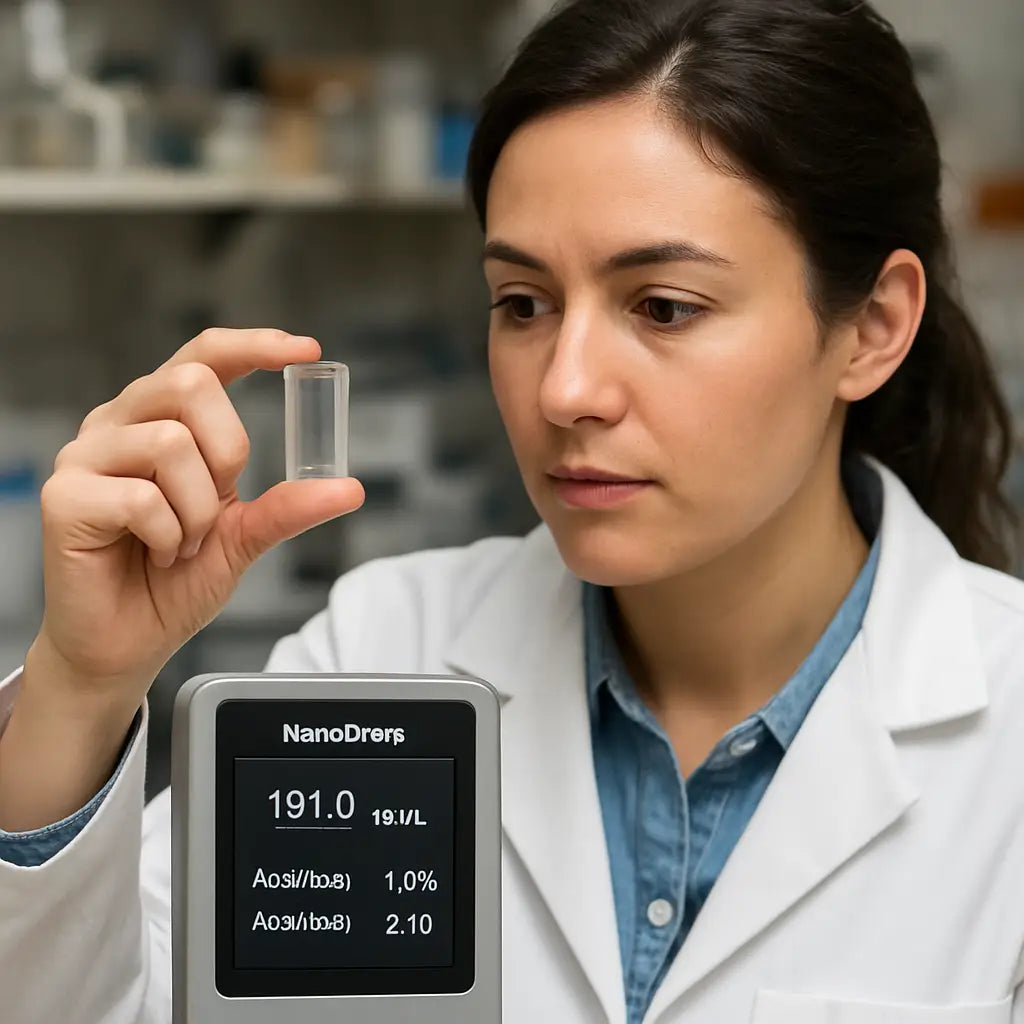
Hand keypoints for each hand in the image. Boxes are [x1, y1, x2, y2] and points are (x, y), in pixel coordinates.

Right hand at [33, 328, 364, 709]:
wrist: (127, 641)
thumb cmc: (174, 582)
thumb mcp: (244, 537)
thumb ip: (288, 507)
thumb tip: (348, 487)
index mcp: (160, 419)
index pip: (205, 357)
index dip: (255, 345)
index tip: (306, 350)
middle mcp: (119, 423)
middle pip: (191, 384)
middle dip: (228, 450)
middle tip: (220, 501)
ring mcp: (85, 456)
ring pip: (169, 443)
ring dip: (197, 510)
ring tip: (184, 543)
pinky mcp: (65, 497)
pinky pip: (142, 498)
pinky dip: (170, 536)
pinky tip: (158, 554)